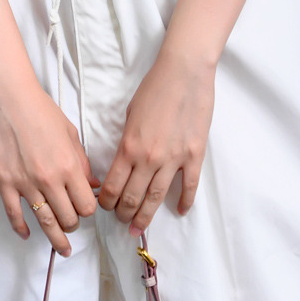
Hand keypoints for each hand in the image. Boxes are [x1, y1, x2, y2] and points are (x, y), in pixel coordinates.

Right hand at [0, 72, 100, 257]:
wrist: (9, 98)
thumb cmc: (41, 110)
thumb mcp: (70, 133)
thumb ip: (82, 162)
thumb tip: (92, 184)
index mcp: (69, 166)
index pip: (86, 206)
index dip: (88, 210)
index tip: (86, 207)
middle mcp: (49, 179)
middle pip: (68, 218)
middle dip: (73, 224)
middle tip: (72, 222)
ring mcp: (26, 184)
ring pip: (45, 223)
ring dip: (56, 239)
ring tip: (62, 249)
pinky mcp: (5, 183)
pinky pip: (15, 215)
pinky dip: (21, 229)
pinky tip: (27, 234)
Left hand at [97, 48, 214, 234]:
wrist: (184, 72)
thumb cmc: (154, 88)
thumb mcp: (130, 115)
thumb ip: (127, 142)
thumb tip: (124, 162)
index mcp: (129, 147)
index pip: (112, 186)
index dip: (106, 202)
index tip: (105, 207)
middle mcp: (149, 158)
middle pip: (132, 197)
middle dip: (124, 213)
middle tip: (122, 221)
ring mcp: (174, 159)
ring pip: (157, 198)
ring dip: (146, 216)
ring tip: (139, 227)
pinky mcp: (194, 156)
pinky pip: (189, 186)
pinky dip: (185, 202)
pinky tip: (180, 211)